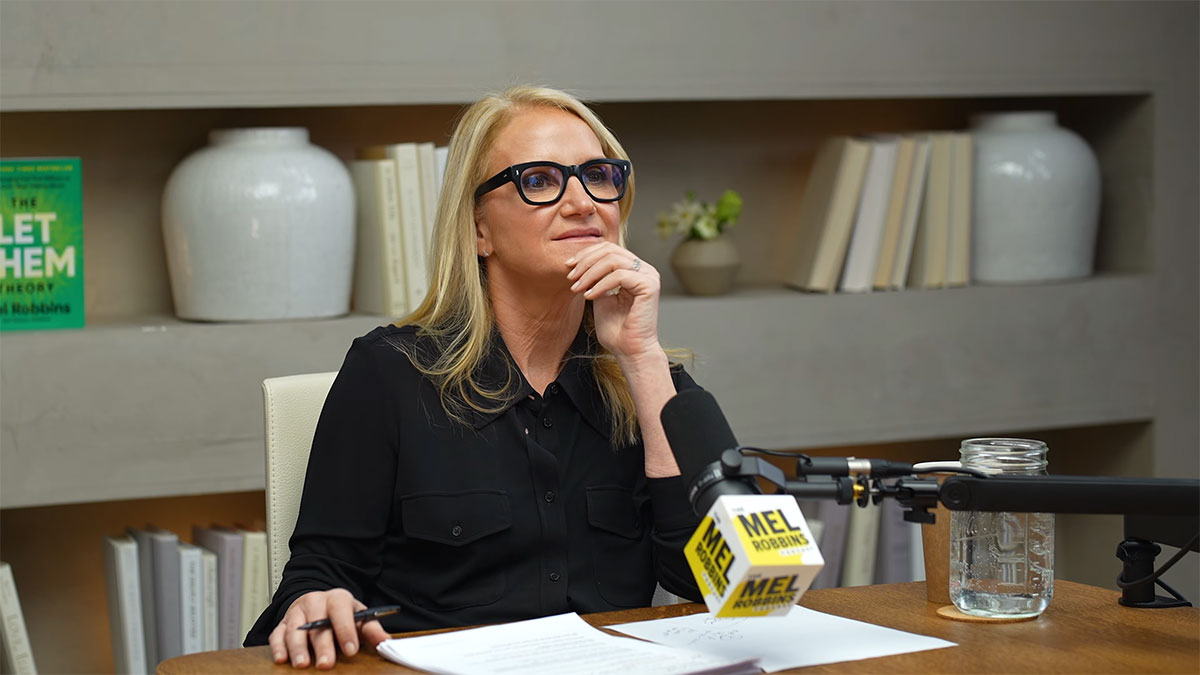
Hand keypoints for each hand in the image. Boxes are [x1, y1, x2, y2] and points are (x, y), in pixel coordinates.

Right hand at [269, 589, 389, 668]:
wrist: (319, 603)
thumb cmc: (341, 614)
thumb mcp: (358, 617)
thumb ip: (371, 629)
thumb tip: (385, 641)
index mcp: (336, 598)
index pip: (340, 611)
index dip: (346, 631)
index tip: (351, 650)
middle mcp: (314, 602)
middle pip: (316, 623)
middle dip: (322, 645)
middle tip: (326, 664)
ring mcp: (296, 613)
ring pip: (294, 629)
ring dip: (297, 648)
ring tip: (303, 664)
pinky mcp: (282, 623)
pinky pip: (277, 634)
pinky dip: (278, 647)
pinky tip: (282, 658)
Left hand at [566, 242, 661, 359]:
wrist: (629, 351)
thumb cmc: (616, 330)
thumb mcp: (599, 297)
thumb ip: (595, 279)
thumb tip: (578, 263)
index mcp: (634, 270)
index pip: (609, 249)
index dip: (586, 254)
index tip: (568, 266)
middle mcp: (645, 270)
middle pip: (610, 250)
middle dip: (586, 262)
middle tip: (570, 277)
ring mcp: (649, 276)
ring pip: (613, 260)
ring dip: (590, 273)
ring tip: (577, 288)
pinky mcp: (649, 286)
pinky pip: (620, 276)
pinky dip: (601, 285)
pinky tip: (590, 296)